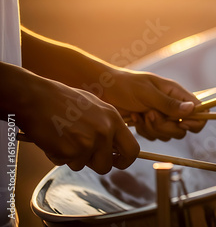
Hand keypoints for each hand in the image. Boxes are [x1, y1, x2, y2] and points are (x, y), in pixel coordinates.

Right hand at [18, 75, 138, 173]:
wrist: (36, 97)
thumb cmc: (61, 100)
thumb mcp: (94, 107)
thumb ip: (106, 125)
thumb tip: (115, 146)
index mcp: (113, 119)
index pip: (132, 149)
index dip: (125, 160)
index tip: (116, 161)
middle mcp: (105, 131)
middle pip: (108, 165)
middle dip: (98, 165)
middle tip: (86, 157)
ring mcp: (90, 142)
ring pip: (84, 166)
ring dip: (74, 158)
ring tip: (64, 139)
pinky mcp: (72, 151)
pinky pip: (66, 163)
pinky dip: (58, 156)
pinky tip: (52, 139)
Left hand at [102, 70, 205, 140]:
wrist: (101, 89)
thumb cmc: (124, 85)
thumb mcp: (147, 93)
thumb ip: (169, 104)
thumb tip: (192, 109)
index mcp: (176, 93)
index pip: (200, 110)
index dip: (195, 121)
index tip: (181, 123)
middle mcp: (172, 106)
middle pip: (183, 129)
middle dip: (166, 126)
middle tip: (150, 114)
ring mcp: (161, 117)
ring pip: (168, 135)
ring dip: (153, 129)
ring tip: (140, 114)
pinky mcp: (149, 125)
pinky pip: (154, 137)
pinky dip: (143, 130)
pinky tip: (133, 118)